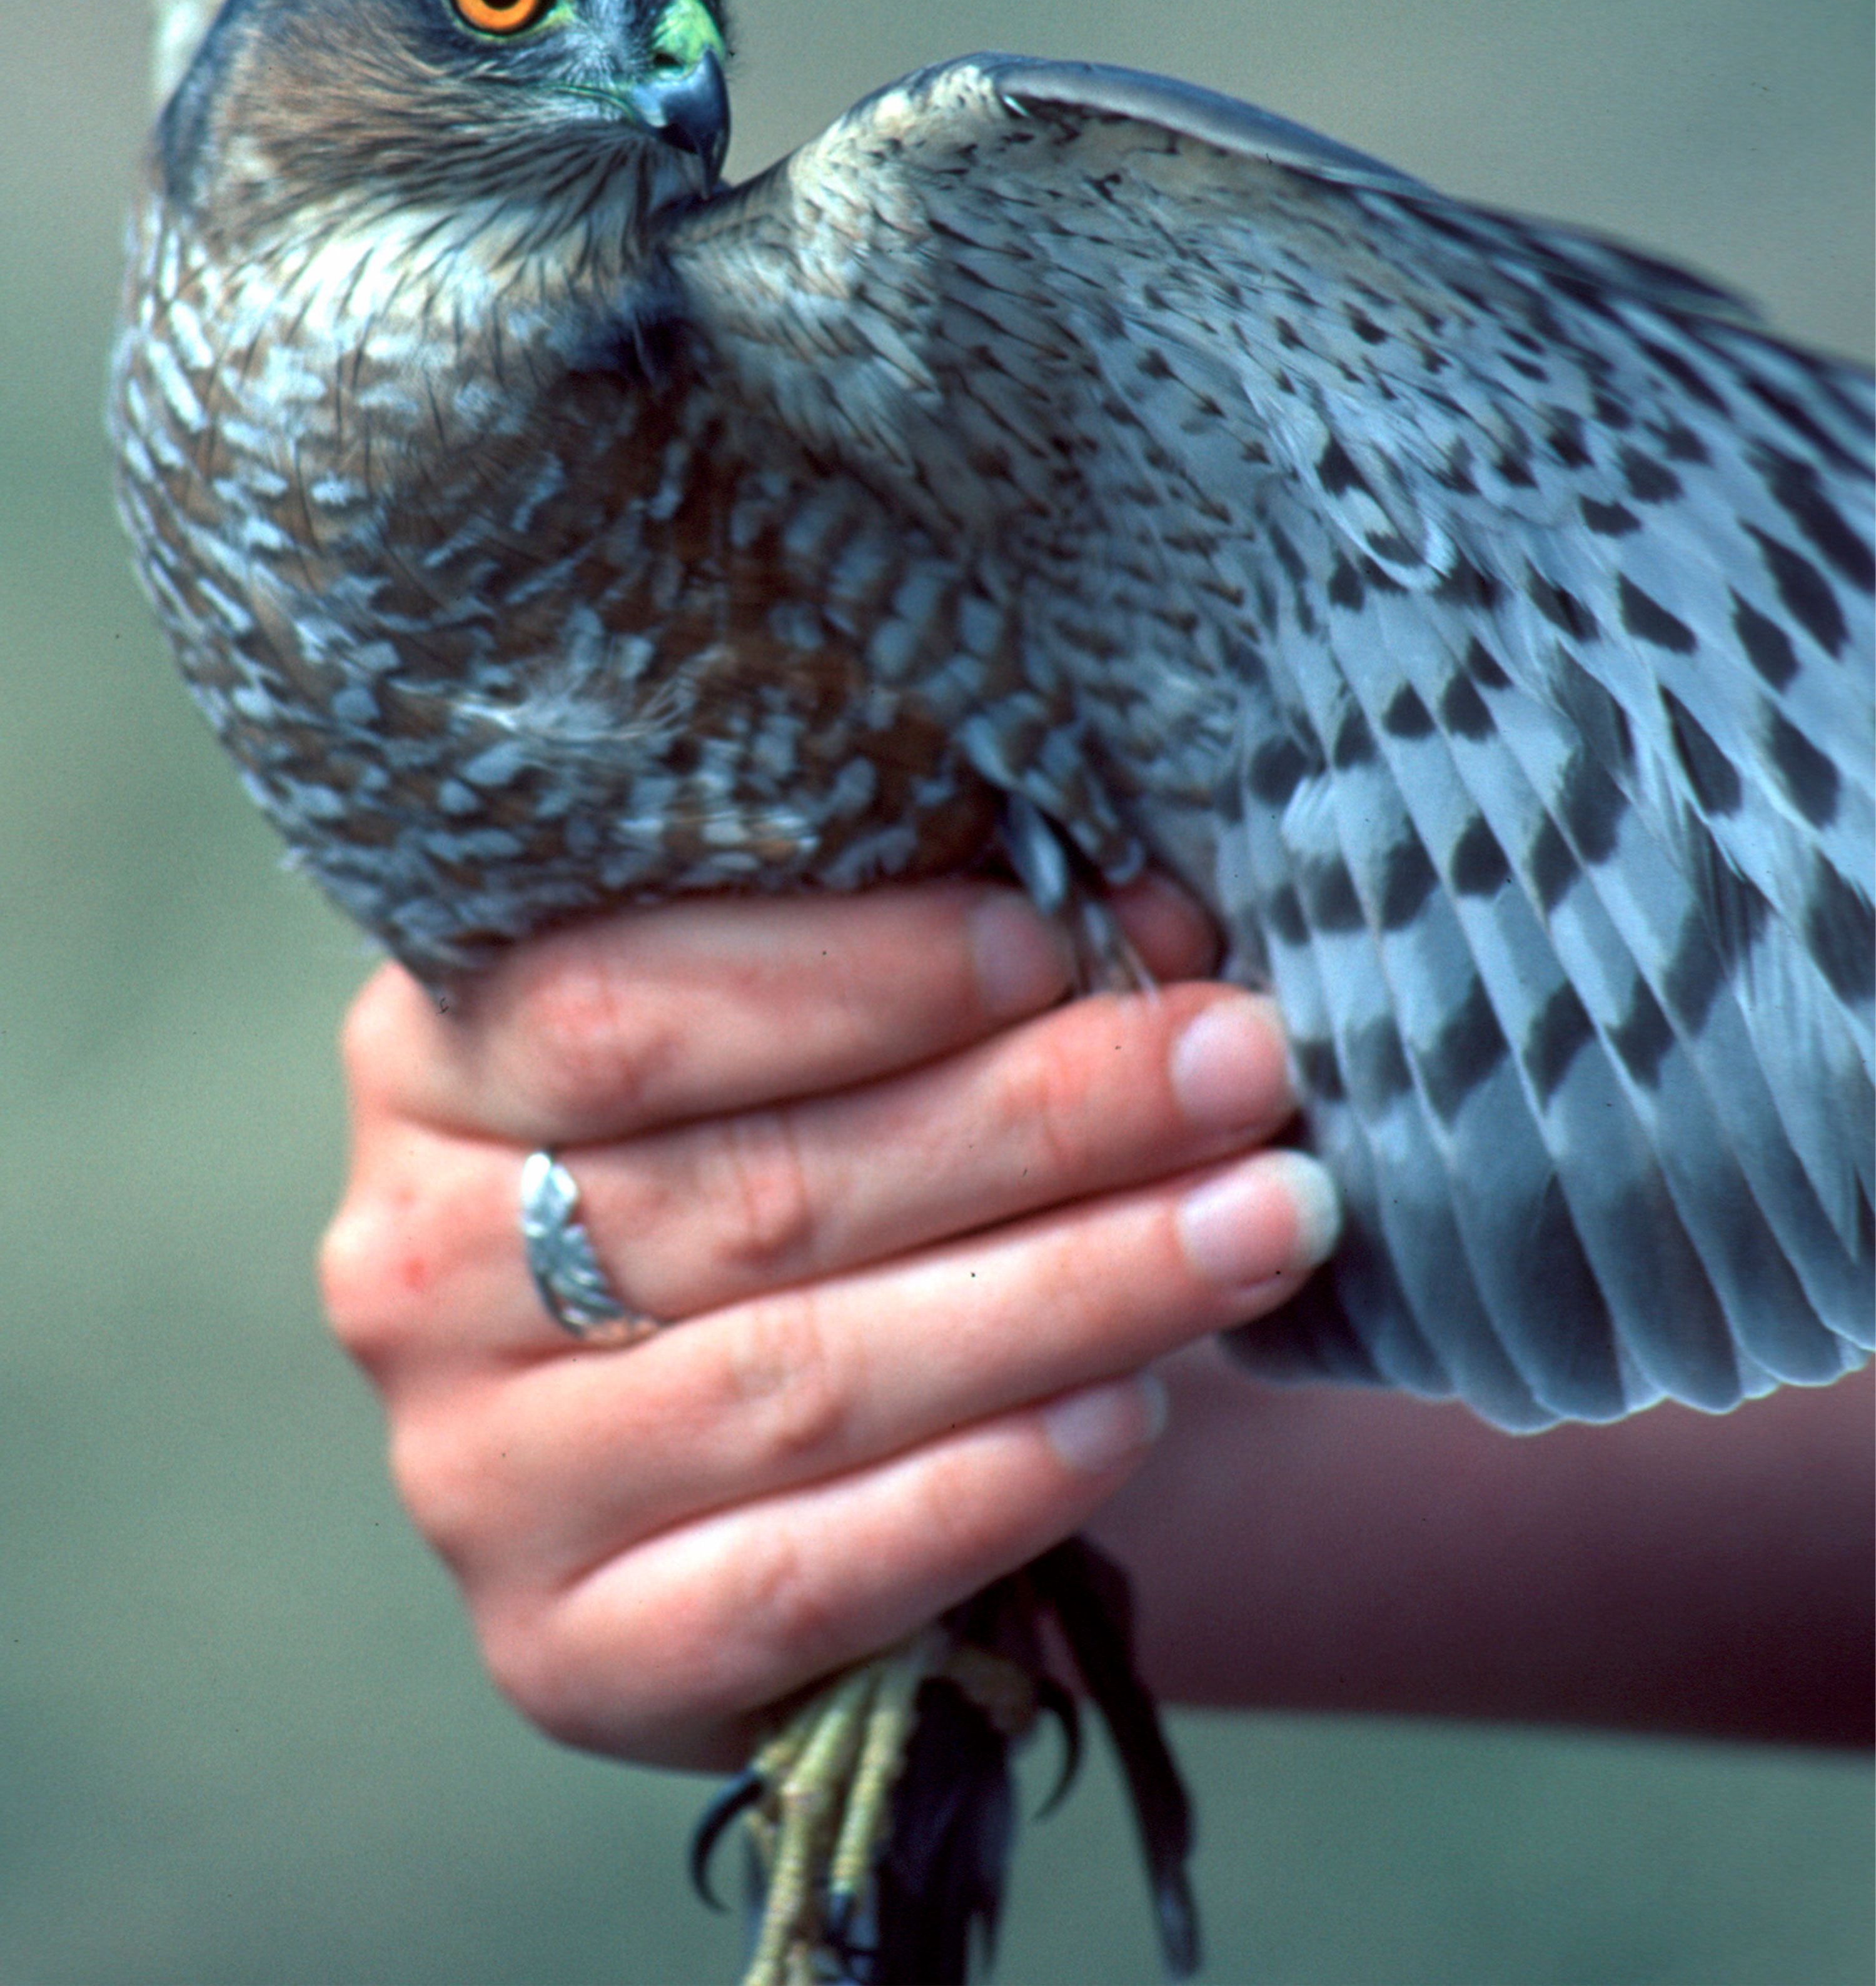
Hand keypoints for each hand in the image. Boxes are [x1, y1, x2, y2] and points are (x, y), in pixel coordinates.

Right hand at [320, 878, 1337, 1771]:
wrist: (757, 1428)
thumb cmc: (799, 1161)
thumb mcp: (828, 1034)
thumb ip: (945, 971)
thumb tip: (1163, 921)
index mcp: (434, 1064)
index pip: (624, 1009)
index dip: (854, 974)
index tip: (1057, 938)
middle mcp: (417, 1272)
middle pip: (749, 1195)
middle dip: (1030, 1122)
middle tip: (1236, 1064)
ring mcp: (480, 1479)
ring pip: (795, 1382)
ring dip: (1063, 1293)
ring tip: (1258, 1220)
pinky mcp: (571, 1649)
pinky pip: (793, 1580)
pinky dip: (980, 1493)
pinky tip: (1132, 1413)